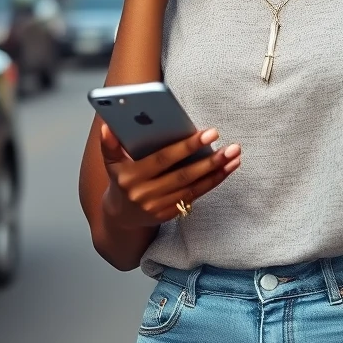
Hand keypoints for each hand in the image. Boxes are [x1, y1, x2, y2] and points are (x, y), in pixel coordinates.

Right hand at [98, 123, 240, 228]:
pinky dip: (213, 181)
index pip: (164, 159)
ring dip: (217, 171)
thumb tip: (108, 125)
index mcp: (132, 176)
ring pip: (194, 187)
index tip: (209, 133)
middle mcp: (146, 194)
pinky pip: (196, 195)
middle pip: (184, 175)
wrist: (120, 216)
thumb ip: (109, 145)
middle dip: (210, 160)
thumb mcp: (111, 163)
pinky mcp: (170, 213)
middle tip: (231, 146)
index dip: (187, 146)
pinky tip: (228, 168)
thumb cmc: (121, 179)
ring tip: (235, 155)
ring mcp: (160, 206)